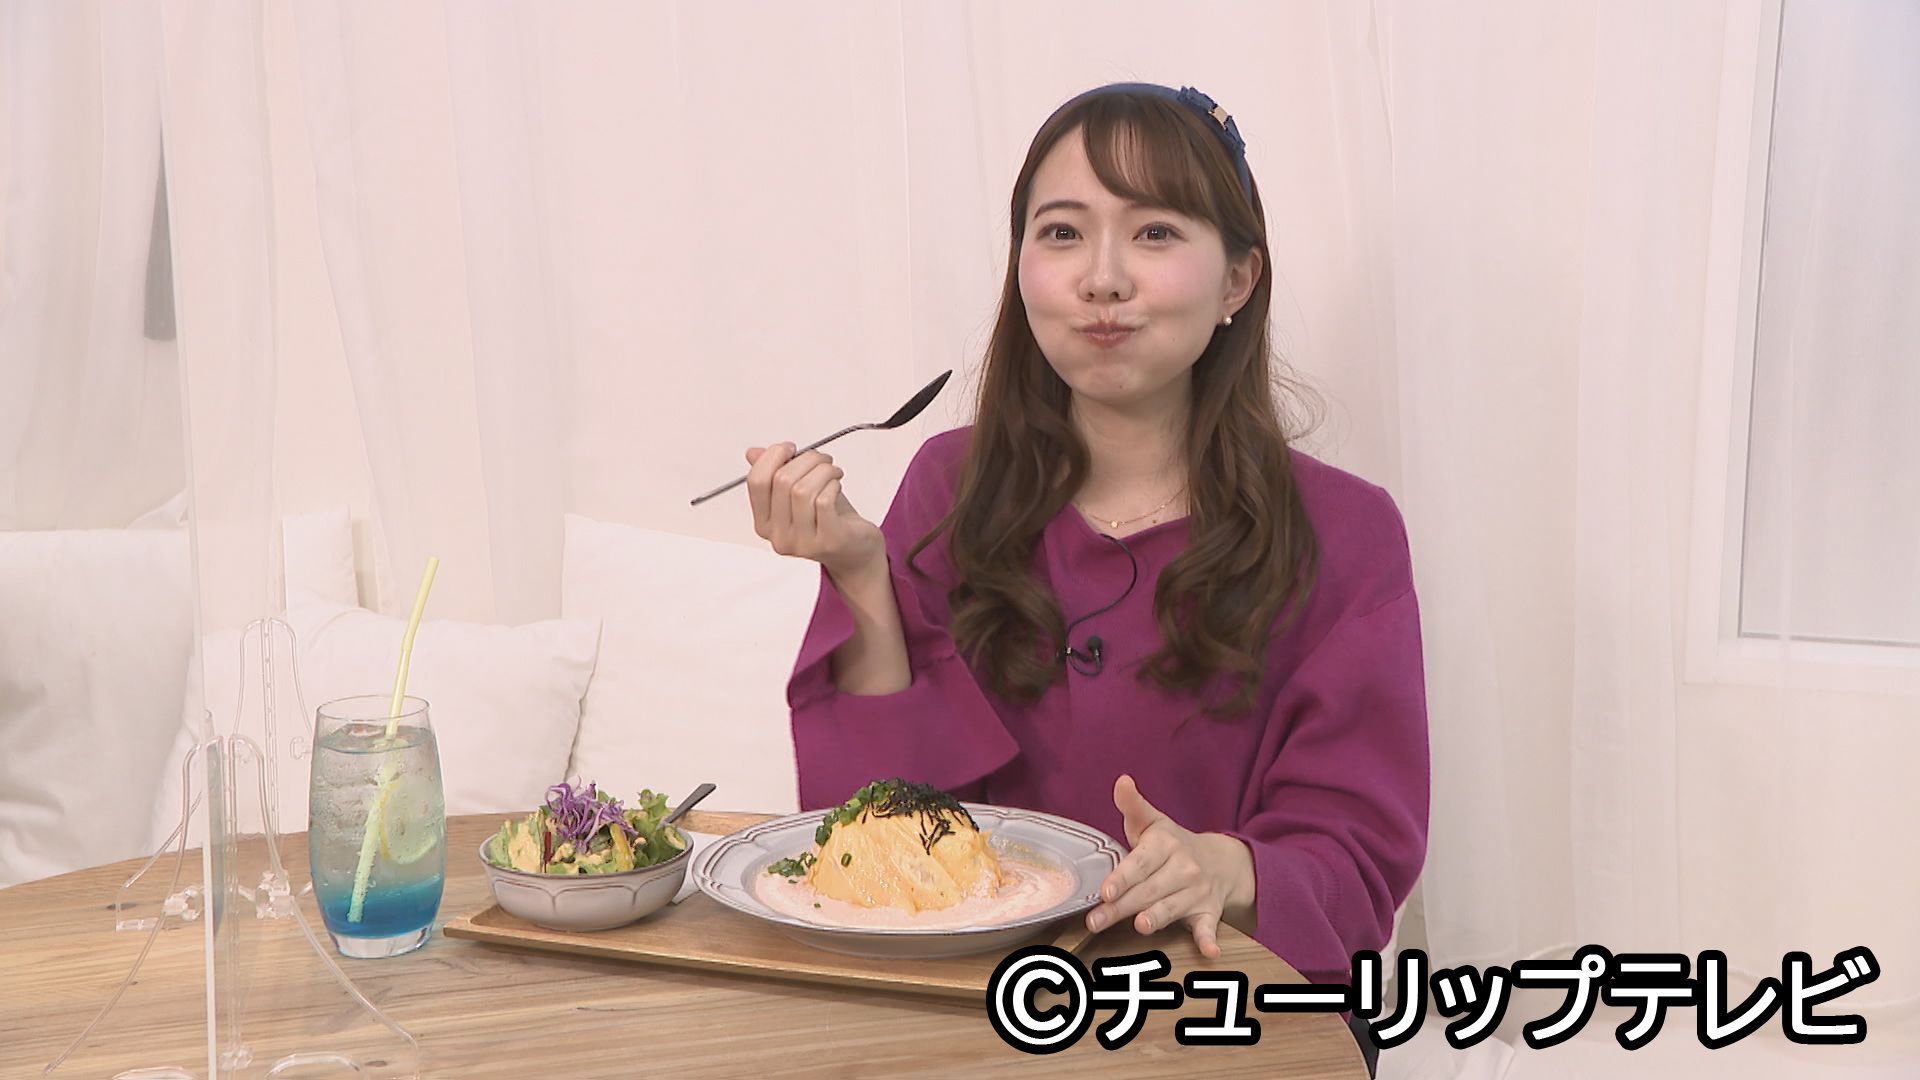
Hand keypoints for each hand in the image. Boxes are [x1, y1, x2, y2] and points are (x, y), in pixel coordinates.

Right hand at [744, 443, 884, 580]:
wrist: (856, 551)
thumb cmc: (829, 520)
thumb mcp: (798, 495)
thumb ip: (776, 474)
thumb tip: (753, 453)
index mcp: (764, 523)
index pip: (756, 482)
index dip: (772, 456)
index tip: (789, 448)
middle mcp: (778, 536)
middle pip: (782, 481)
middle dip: (806, 460)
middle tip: (821, 459)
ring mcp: (802, 543)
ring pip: (803, 490)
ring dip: (822, 470)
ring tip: (833, 471)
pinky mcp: (828, 541)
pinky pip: (824, 501)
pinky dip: (832, 484)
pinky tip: (837, 485)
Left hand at [1084, 774, 1253, 960]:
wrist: (1221, 860)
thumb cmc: (1172, 844)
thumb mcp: (1154, 822)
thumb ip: (1133, 806)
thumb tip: (1122, 781)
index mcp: (1165, 845)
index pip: (1140, 862)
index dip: (1123, 877)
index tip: (1105, 890)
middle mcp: (1183, 868)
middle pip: (1148, 890)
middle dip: (1122, 906)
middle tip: (1096, 921)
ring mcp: (1196, 892)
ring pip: (1172, 908)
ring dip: (1157, 917)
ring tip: (1141, 926)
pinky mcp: (1208, 912)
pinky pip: (1209, 927)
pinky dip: (1210, 940)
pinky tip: (1210, 952)